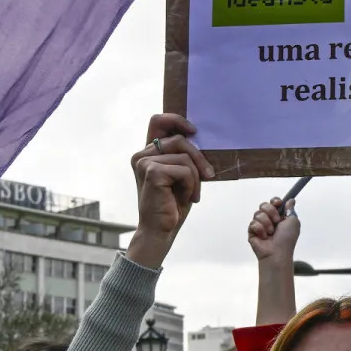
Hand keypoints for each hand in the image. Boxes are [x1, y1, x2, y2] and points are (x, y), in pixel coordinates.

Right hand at [126, 115, 212, 269]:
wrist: (161, 231)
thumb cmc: (173, 205)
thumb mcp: (182, 175)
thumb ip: (184, 155)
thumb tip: (200, 137)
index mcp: (148, 153)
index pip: (158, 120)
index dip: (176, 119)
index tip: (194, 131)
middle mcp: (141, 155)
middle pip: (179, 139)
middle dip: (199, 158)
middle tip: (209, 176)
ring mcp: (144, 162)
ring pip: (185, 156)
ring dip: (195, 177)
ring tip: (191, 193)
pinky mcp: (151, 171)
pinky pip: (184, 169)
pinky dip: (191, 184)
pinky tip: (185, 198)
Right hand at [248, 197, 299, 262]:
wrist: (278, 252)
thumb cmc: (287, 239)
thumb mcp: (293, 221)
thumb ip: (290, 210)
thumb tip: (291, 200)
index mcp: (279, 216)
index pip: (273, 202)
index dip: (275, 201)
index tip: (278, 204)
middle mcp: (269, 220)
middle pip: (264, 205)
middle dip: (271, 211)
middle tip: (276, 221)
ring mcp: (259, 225)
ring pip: (258, 214)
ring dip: (267, 223)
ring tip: (271, 233)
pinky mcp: (252, 232)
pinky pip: (253, 223)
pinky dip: (260, 230)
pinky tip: (264, 237)